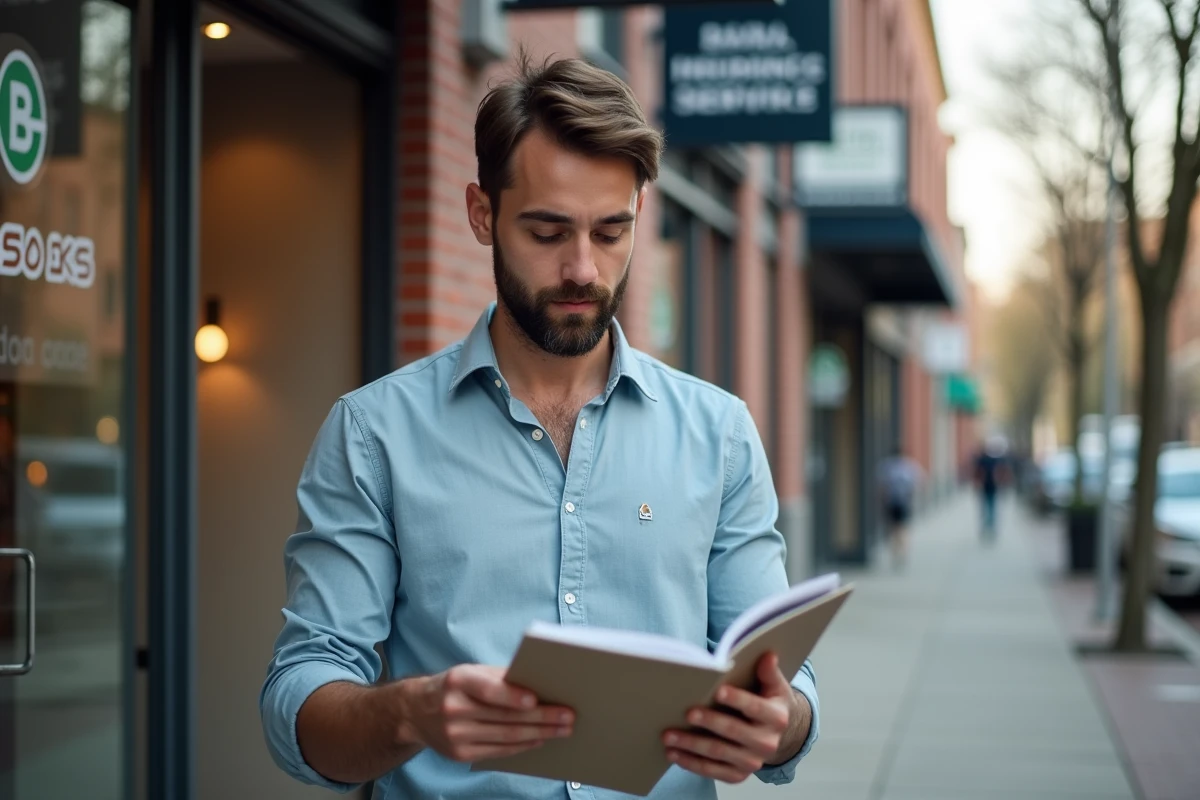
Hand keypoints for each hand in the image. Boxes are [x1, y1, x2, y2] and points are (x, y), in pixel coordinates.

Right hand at [399, 664, 574, 762]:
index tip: (538, 700)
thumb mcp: (471, 671)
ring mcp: (455, 735)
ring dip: (539, 734)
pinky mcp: (459, 754)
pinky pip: (498, 751)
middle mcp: (453, 708)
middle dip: (541, 718)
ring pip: (505, 737)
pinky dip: (522, 746)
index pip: (488, 690)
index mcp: (458, 680)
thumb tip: (540, 683)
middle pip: (504, 717)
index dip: (513, 697)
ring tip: (562, 730)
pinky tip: (539, 740)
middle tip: (567, 716)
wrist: (416, 711)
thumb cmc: (454, 686)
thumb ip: (501, 677)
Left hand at [662, 653, 797, 782]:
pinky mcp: (737, 775)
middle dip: (709, 722)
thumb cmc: (769, 703)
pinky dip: (691, 763)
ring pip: (718, 753)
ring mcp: (752, 762)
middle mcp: (767, 743)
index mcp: (776, 718)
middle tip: (686, 713)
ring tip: (668, 735)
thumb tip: (768, 655)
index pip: (756, 708)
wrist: (777, 735)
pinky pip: (712, 771)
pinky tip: (673, 753)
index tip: (718, 691)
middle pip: (734, 732)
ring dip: (691, 745)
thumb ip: (768, 672)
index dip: (738, 700)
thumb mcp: (774, 686)